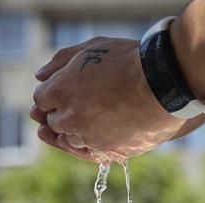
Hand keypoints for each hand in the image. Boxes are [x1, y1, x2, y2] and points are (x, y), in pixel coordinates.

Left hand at [30, 37, 204, 162]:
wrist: (163, 84)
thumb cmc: (129, 61)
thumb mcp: (92, 47)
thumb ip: (60, 61)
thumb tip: (40, 76)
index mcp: (58, 91)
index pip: (41, 99)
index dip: (50, 94)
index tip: (62, 91)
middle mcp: (68, 118)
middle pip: (52, 121)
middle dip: (58, 112)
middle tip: (73, 105)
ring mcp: (87, 138)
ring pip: (68, 140)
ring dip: (71, 131)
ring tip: (83, 121)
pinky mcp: (107, 151)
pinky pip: (87, 153)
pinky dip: (84, 147)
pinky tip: (84, 139)